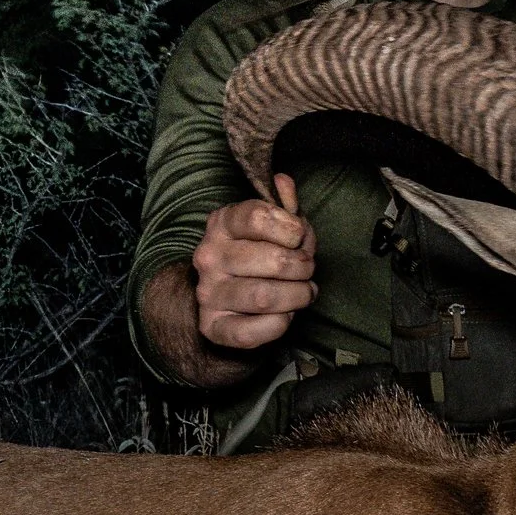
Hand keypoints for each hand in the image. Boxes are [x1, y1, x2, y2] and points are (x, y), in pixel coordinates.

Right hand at [192, 173, 316, 350]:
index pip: (256, 217)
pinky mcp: (213, 327)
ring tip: (303, 292)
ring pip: (266, 297)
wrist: (228, 300)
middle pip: (272, 260)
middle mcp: (209, 257)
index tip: (299, 237)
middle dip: (303, 267)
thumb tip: (283, 182)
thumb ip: (283, 205)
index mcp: (221, 224)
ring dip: (298, 296)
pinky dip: (280, 324)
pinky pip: (252, 332)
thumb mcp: (273, 225)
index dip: (291, 228)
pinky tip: (285, 314)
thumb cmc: (259, 256)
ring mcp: (208, 293)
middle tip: (307, 270)